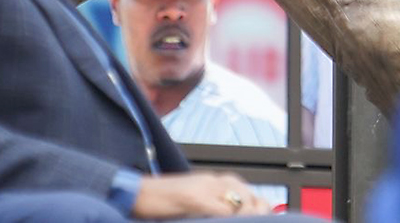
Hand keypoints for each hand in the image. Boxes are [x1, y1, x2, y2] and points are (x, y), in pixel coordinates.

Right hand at [132, 171, 272, 217]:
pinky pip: (221, 208)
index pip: (246, 191)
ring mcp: (204, 188)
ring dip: (246, 214)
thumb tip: (231, 215)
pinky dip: (229, 217)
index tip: (263, 216)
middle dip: (256, 210)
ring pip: (239, 200)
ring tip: (247, 222)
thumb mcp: (192, 203)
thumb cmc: (161, 203)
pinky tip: (229, 222)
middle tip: (259, 221)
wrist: (136, 193)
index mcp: (213, 181)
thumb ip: (212, 207)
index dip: (258, 206)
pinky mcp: (194, 197)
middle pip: (247, 193)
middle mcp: (212, 181)